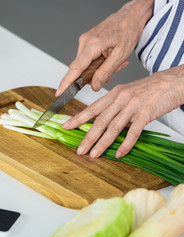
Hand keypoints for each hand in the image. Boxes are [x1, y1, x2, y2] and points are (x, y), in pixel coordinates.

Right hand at [56, 0, 152, 95]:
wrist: (131, 15)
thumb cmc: (128, 30)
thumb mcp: (120, 55)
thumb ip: (105, 72)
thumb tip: (94, 86)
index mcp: (92, 45)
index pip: (76, 68)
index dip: (66, 82)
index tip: (59, 92)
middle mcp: (85, 42)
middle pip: (82, 68)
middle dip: (95, 75)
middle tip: (111, 73)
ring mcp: (85, 40)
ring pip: (86, 64)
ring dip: (99, 68)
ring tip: (116, 62)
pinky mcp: (87, 41)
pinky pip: (89, 57)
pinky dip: (99, 61)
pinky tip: (110, 58)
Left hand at [62, 65, 183, 157]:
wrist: (172, 82)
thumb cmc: (149, 88)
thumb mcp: (127, 93)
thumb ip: (114, 106)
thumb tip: (104, 122)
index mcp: (113, 95)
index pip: (91, 109)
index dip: (77, 119)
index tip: (65, 127)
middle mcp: (120, 99)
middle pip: (99, 122)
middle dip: (87, 138)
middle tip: (79, 150)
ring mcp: (132, 107)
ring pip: (113, 128)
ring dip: (102, 144)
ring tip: (94, 154)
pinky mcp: (145, 114)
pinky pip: (133, 132)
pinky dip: (126, 144)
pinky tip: (119, 153)